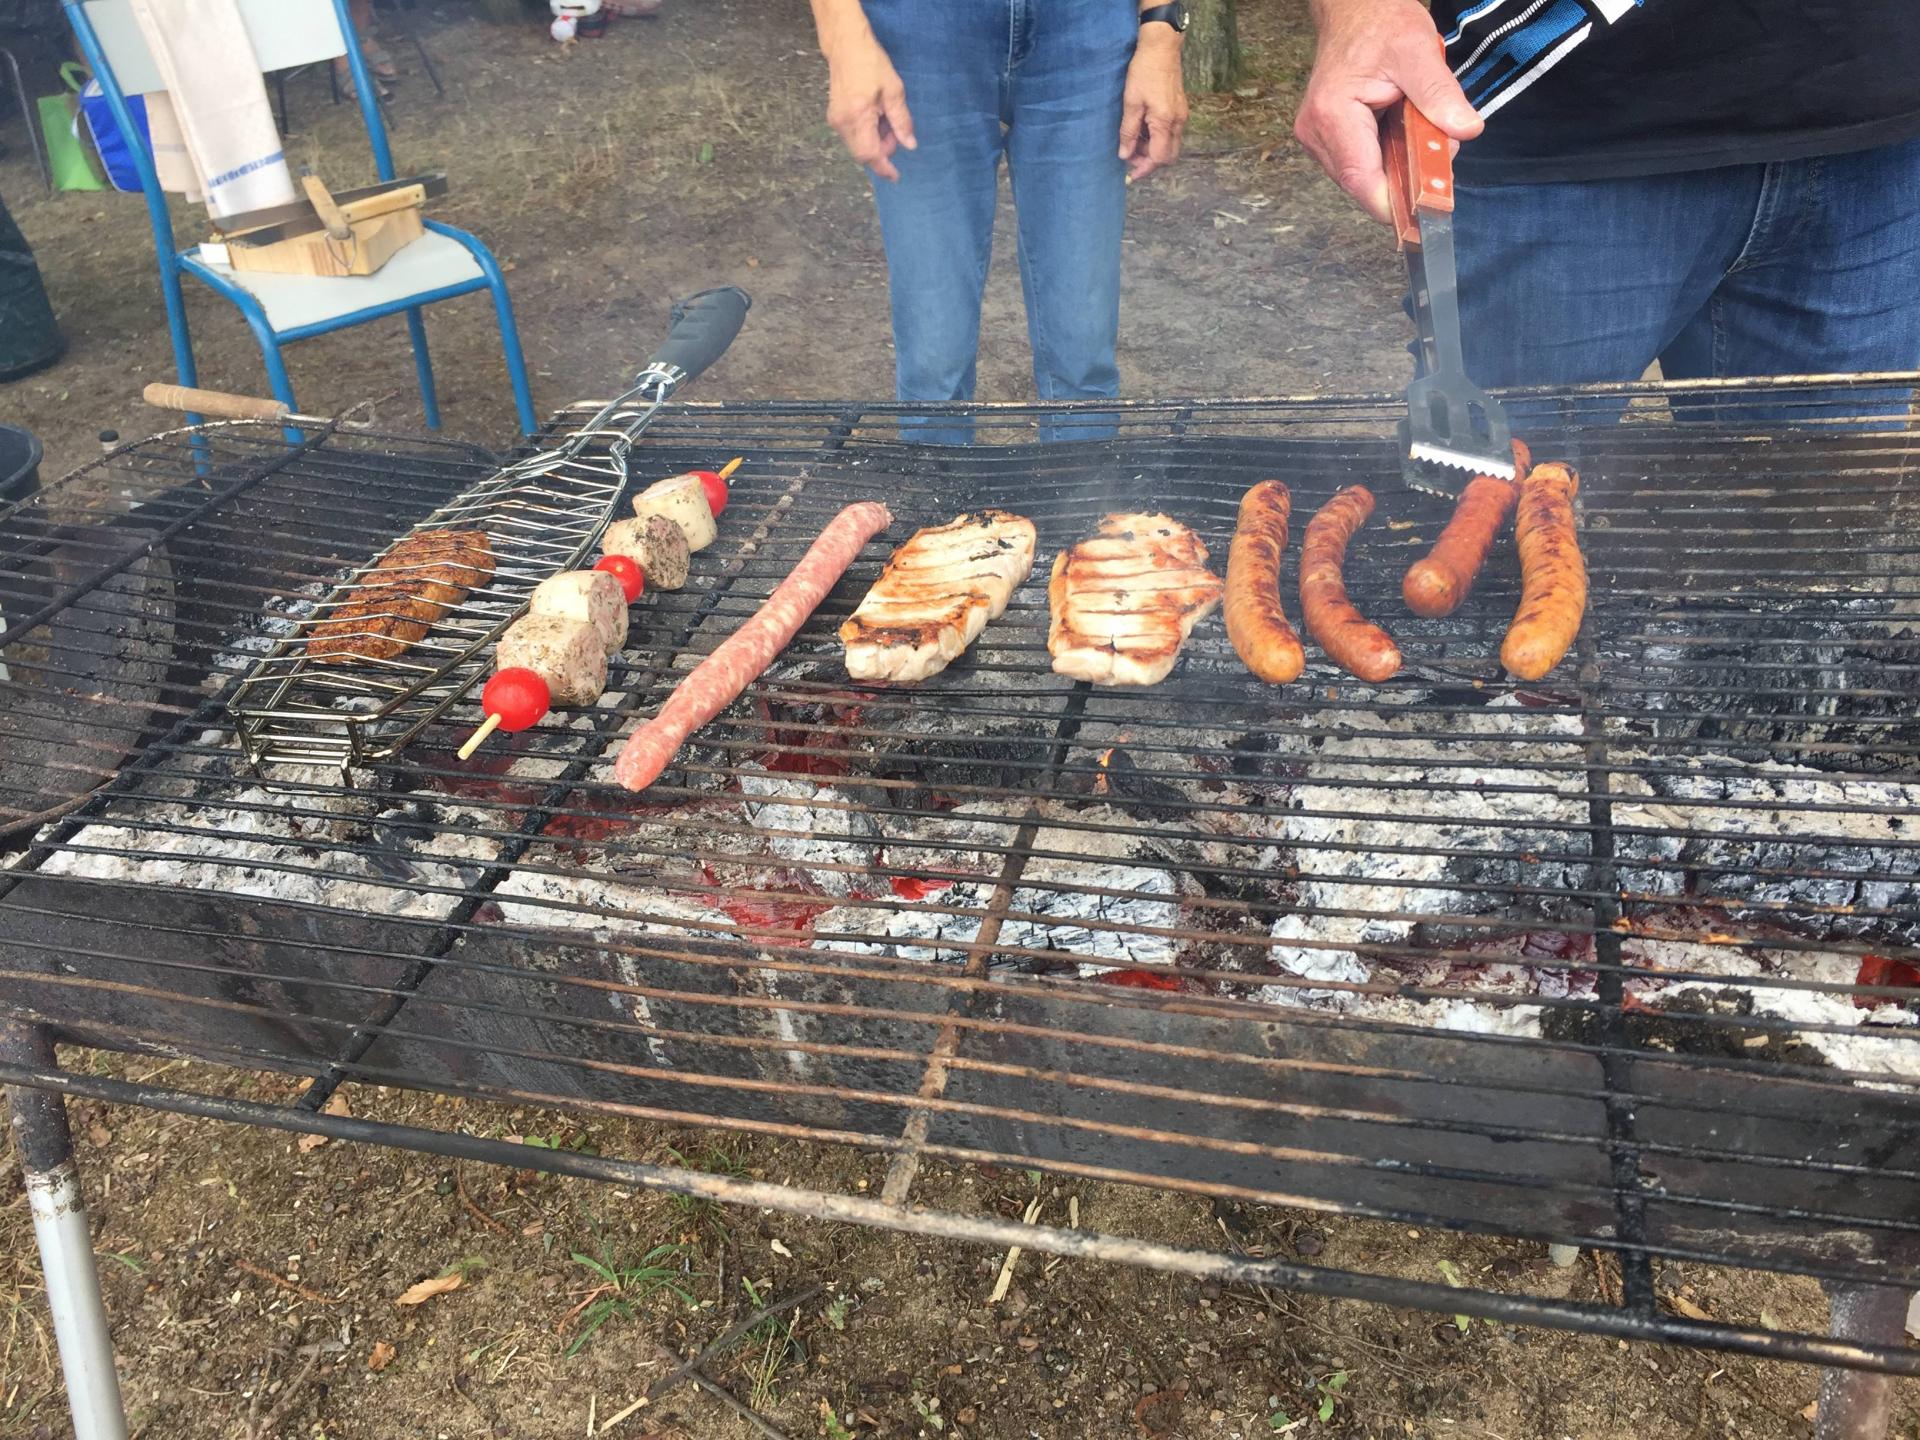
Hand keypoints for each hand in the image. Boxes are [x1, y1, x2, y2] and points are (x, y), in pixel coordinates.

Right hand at [820, 21, 915, 181]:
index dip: (884, 168)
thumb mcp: (894, 90)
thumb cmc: (871, 63)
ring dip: (875, 141)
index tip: (896, 176)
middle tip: (895, 130)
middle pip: (863, 154)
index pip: (870, 154)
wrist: (846, 45)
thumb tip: (909, 145)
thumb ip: (901, 121)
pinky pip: (852, 136)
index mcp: (858, 116)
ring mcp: (835, 121)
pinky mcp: (834, 117)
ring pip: (858, 146)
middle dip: (882, 150)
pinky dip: (867, 134)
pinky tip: (876, 118)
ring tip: (886, 119)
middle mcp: (842, 123)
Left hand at [1118, 28, 1187, 182]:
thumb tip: (1125, 155)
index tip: (1131, 175)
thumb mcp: (1131, 103)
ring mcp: (1181, 115)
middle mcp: (1178, 122)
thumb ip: (1129, 131)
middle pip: (1168, 156)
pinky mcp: (1180, 109)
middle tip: (1130, 156)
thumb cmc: (1144, 72)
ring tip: (1134, 141)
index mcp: (1165, 122)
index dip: (1144, 169)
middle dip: (1150, 161)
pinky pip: (1171, 133)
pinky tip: (1143, 130)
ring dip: (1153, 150)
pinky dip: (1158, 138)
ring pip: (1170, 145)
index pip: (1158, 158)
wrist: (1162, 47)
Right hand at [1294, 0, 1480, 223]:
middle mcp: (1316, 133)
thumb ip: (1440, 95)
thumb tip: (1466, 131)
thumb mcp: (1418, 53)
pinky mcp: (1325, 139)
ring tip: (1415, 128)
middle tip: (1436, 147)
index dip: (1396, 203)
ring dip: (1397, 165)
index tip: (1430, 211)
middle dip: (1404, 177)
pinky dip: (1387, 156)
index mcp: (1333, 115)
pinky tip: (1400, 130)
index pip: (1362, 181)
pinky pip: (1360, 164)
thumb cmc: (1379, 23)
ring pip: (1363, 177)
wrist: (1354, 9)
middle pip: (1364, 184)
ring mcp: (1317, 139)